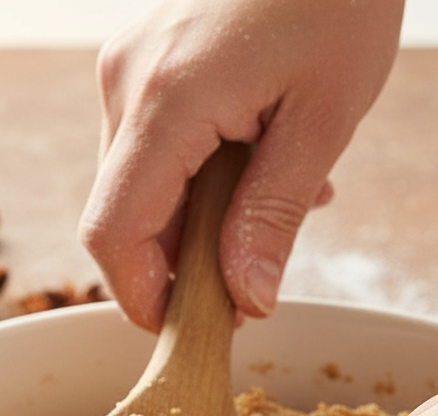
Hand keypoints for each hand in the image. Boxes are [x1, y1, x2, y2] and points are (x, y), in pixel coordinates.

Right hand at [80, 0, 403, 331]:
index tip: (186, 330)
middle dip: (180, 265)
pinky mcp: (142, 63)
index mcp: (166, 100)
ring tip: (273, 205)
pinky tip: (254, 166)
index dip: (142, 298)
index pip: (115, 234)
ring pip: (138, 187)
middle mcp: (127, 83)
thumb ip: (273, 215)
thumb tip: (245, 300)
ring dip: (195, 222)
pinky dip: (195, 181)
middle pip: (123, 217)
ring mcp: (128, 69)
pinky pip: (153, 149)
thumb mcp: (322, 117)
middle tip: (252, 278)